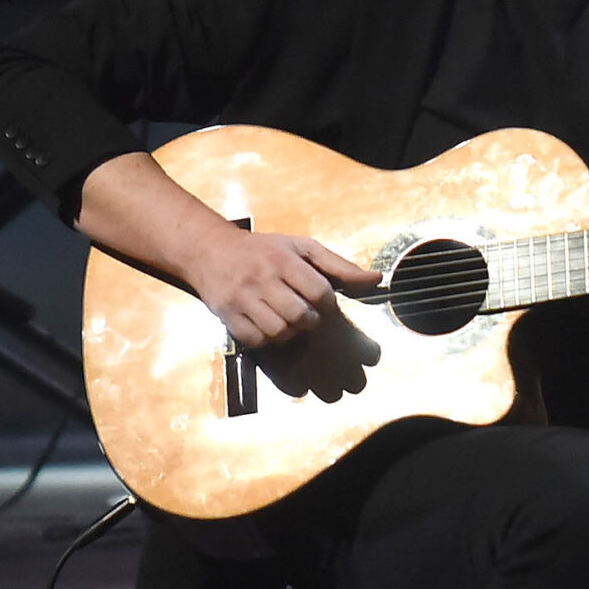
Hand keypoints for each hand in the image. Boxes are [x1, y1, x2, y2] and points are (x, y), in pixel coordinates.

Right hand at [190, 225, 381, 350]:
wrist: (211, 251)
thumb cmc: (265, 250)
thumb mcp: (302, 248)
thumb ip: (340, 266)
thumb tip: (377, 280)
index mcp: (283, 259)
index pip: (319, 291)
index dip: (328, 303)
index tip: (323, 301)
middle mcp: (262, 279)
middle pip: (300, 315)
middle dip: (310, 320)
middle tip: (306, 313)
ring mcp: (242, 299)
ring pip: (279, 332)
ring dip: (290, 331)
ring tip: (287, 319)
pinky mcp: (228, 316)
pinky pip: (257, 340)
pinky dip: (268, 339)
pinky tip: (269, 325)